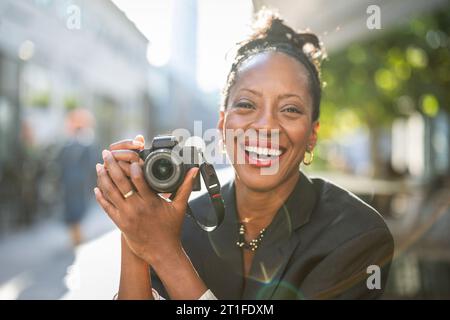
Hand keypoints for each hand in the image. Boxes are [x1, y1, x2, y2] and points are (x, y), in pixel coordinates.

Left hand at [94, 141, 199, 265]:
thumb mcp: (180, 207)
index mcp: (151, 201)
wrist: (162, 252)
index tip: (129, 158)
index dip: (133, 167)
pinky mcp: (120, 223)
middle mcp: (137, 207)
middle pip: (120, 182)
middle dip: (112, 166)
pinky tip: (97, 188)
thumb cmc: (172, 229)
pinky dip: (100, 197)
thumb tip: (194, 171)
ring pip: (110, 193)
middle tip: (106, 154)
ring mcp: (126, 215)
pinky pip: (107, 207)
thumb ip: (185, 186)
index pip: (139, 179)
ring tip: (99, 166)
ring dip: (103, 178)